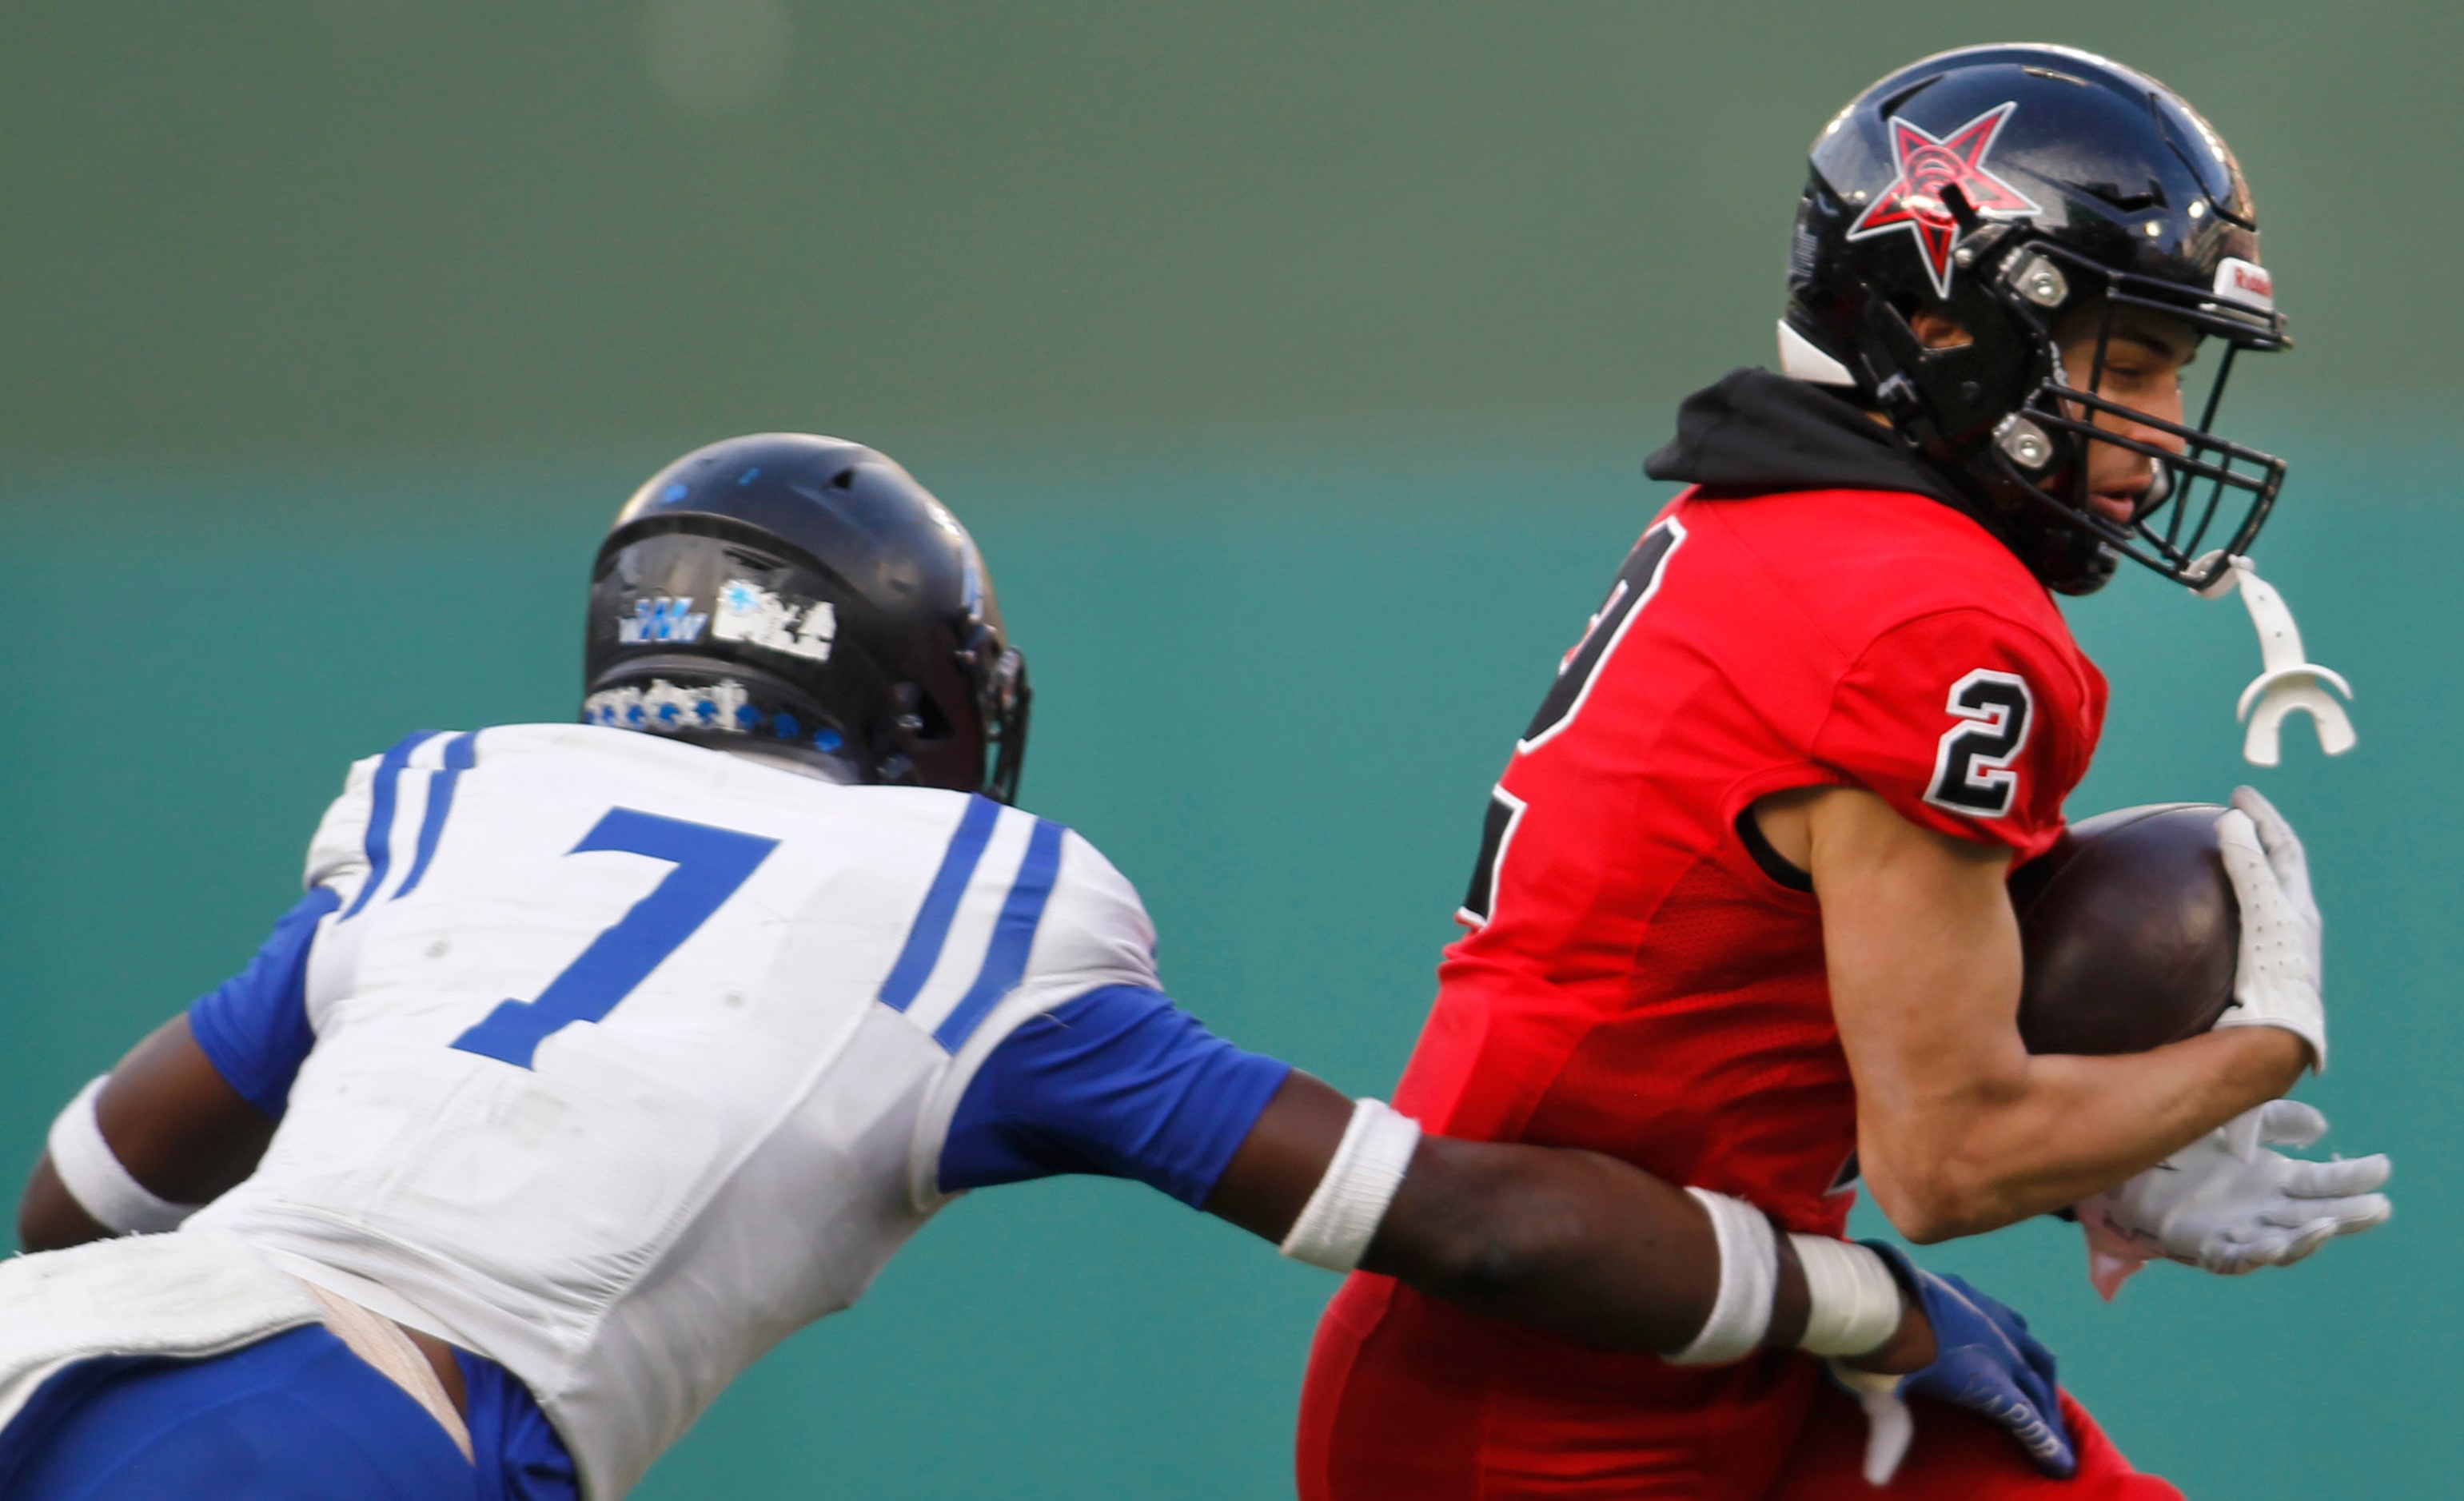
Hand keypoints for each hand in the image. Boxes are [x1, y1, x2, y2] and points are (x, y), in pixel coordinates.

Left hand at [1826, 1243, 2073, 1484]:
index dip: (2046, 1443)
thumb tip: (1875, 1478)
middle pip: (2037, 1388)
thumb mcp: (1883, 1399)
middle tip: (2057, 1440)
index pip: (2025, 1418)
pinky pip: (2011, 1320)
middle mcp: (1998, 1349)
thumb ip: (1888, 1438)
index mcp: (1986, 1381)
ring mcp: (1988, 1317)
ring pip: (2034, 1350)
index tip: (2062, 1466)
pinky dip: (2021, 1339)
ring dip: (2043, 1376)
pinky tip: (2018, 1341)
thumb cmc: (1875, 1352)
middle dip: (2050, 1418)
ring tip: (2045, 1392)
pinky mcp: (1972, 1294)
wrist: (1870, 1292)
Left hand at [2074, 1098, 2390, 1297]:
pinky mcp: (2202, 1245)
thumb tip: (2321, 1128)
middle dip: (2347, 1215)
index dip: (2351, 1179)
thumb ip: (2273, 1120)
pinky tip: (2271, 1244)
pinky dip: (2254, 1254)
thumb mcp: (2230, 1120)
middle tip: (2378, 1208)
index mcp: (2273, 1180)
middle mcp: (2261, 1210)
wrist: (2123, 1162)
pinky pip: (2233, 1258)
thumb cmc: (2182, 1144)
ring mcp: (2235, 1230)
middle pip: (2313, 1217)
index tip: (2382, 1169)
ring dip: (2307, 1238)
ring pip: (2282, 1244)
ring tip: (2328, 1225)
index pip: (2322, 1183)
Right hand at [2213, 786, 2325, 1068]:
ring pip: (2253, 900)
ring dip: (2235, 873)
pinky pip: (2227, 928)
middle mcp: (2287, 927)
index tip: (2238, 792)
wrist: (2274, 1037)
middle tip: (2226, 817)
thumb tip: (2231, 818)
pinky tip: (2178, 918)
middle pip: (2274, 871)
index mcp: (2298, 909)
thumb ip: (2248, 867)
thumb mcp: (2266, 912)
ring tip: (2206, 858)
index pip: (2284, 849)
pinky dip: (2210, 910)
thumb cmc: (2275, 973)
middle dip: (2254, 839)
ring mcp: (2266, 951)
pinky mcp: (2244, 973)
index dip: (2264, 817)